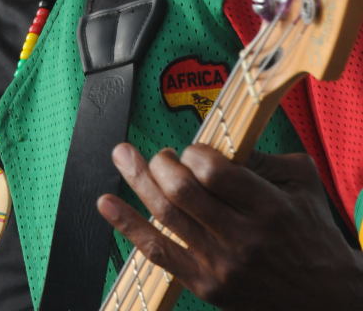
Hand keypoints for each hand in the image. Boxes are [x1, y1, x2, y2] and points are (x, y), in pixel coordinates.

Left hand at [97, 142, 362, 309]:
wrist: (327, 301)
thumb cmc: (314, 233)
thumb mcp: (302, 183)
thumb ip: (264, 157)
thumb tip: (218, 140)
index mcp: (267, 207)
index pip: (213, 171)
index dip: (193, 152)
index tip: (193, 151)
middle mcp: (242, 238)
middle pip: (181, 191)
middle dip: (160, 163)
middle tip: (160, 154)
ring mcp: (221, 265)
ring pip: (165, 217)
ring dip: (137, 180)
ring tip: (122, 155)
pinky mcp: (207, 287)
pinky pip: (158, 253)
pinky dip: (127, 225)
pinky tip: (106, 203)